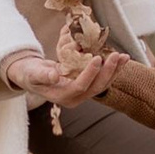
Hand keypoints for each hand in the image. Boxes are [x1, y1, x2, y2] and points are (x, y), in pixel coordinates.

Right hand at [5, 49, 124, 105]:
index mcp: (62, 96)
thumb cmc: (30, 74)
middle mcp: (75, 98)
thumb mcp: (32, 73)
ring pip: (103, 84)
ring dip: (115, 71)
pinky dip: (112, 69)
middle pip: (96, 87)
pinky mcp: (87, 86)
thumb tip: (54, 75)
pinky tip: (120, 59)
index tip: (97, 58)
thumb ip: (42, 75)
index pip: (80, 86)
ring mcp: (82, 93)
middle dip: (108, 71)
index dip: (90, 73)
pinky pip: (102, 79)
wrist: (31, 76)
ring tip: (124, 57)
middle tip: (116, 55)